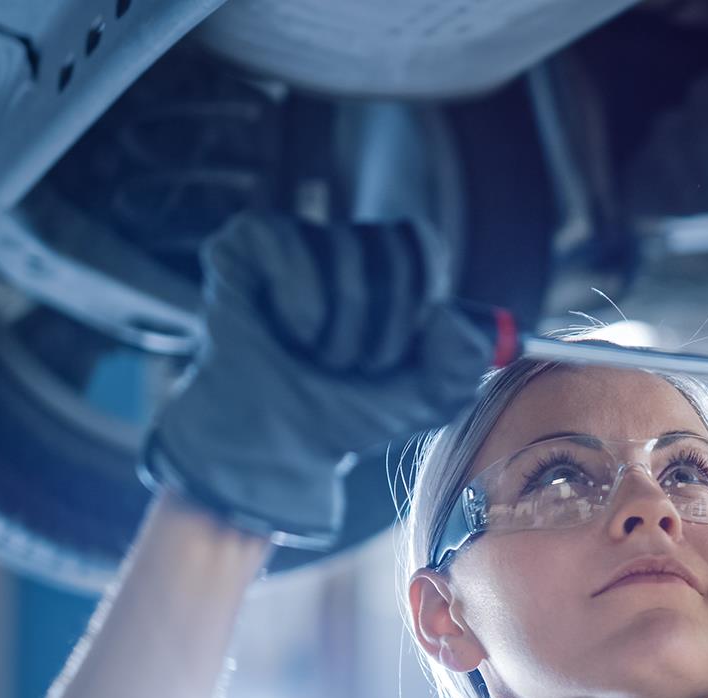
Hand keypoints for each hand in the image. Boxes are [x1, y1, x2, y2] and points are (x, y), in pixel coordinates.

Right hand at [139, 211, 515, 548]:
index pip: (423, 244)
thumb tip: (444, 314)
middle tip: (361, 364)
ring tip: (320, 357)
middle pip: (392, 245)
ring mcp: (292, 241)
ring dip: (340, 325)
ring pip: (344, 248)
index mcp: (388, 270)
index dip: (422, 296)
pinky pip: (289, 243)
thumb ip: (464, 361)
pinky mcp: (243, 246)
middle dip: (386, 322)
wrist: (277, 446)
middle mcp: (342, 247)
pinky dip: (301, 304)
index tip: (404, 348)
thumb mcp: (429, 397)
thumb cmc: (349, 415)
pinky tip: (288, 333)